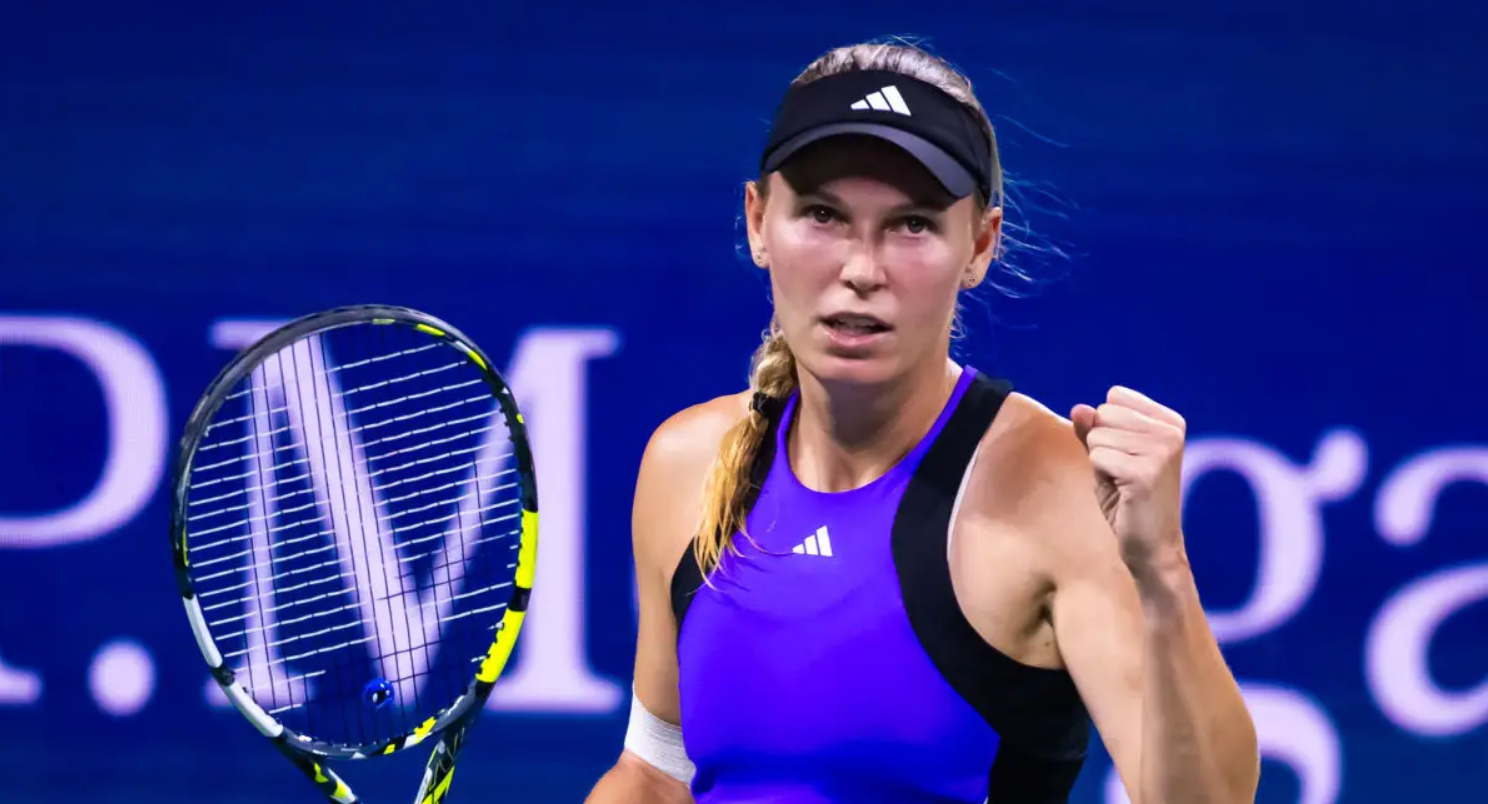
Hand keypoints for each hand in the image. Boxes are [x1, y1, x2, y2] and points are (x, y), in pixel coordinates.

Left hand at [1071, 386, 1187, 572]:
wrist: (1153, 547)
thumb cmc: (1130, 501)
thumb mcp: (1109, 458)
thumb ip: (1094, 430)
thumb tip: (1079, 408)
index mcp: (1170, 422)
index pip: (1114, 398)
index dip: (1107, 429)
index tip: (1128, 457)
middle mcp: (1171, 431)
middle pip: (1103, 414)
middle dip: (1102, 446)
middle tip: (1124, 475)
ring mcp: (1161, 450)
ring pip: (1097, 436)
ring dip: (1101, 464)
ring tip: (1124, 485)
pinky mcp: (1145, 471)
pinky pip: (1097, 457)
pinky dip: (1101, 477)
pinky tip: (1124, 493)